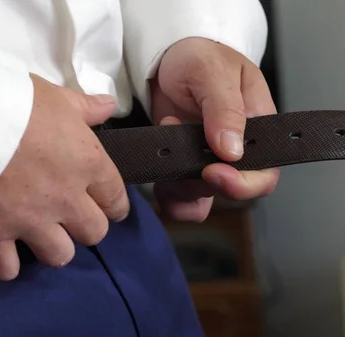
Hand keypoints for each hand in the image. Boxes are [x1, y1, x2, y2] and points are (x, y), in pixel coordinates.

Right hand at [0, 74, 128, 280]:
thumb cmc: (15, 103)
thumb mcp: (56, 96)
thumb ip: (84, 107)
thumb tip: (109, 107)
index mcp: (88, 165)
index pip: (116, 199)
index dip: (113, 205)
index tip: (105, 204)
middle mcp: (67, 201)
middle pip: (94, 233)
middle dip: (84, 227)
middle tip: (66, 215)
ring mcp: (32, 223)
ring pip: (59, 256)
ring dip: (50, 247)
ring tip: (35, 234)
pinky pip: (7, 269)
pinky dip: (4, 265)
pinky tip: (0, 251)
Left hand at [150, 37, 279, 221]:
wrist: (168, 58)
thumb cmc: (199, 56)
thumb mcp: (212, 73)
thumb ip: (224, 109)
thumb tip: (232, 150)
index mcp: (257, 129)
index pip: (263, 174)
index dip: (241, 184)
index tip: (212, 172)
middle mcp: (235, 150)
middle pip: (228, 191)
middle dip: (199, 183)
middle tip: (176, 155)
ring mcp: (207, 159)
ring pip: (201, 196)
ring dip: (179, 189)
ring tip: (164, 149)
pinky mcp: (183, 164)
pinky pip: (180, 195)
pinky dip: (167, 195)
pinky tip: (157, 178)